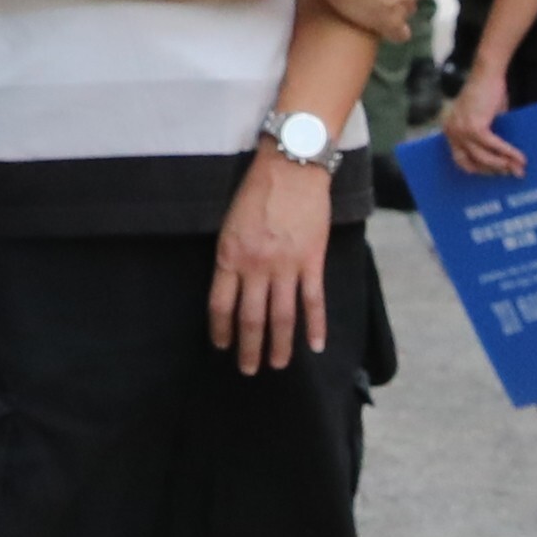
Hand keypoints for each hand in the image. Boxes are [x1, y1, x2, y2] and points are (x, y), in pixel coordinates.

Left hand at [211, 142, 334, 369]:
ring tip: (277, 365)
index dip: (221, 331)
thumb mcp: (230, 224)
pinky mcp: (311, 261)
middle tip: (248, 369)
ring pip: (282, 317)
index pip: (221, 305)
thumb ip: (230, 257)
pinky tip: (315, 345)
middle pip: (251, 319)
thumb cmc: (257, 191)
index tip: (222, 347)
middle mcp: (256, 266)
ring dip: (279, 345)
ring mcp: (286, 266)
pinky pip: (313, 301)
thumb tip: (233, 289)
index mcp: (230, 256)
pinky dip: (315, 326)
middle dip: (249, 348)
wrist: (291, 167)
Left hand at [442, 68, 527, 175]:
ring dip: (503, 164)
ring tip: (518, 169)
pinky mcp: (475, 127)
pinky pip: (494, 146)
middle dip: (492, 171)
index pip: (460, 159)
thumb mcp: (483, 116)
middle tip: (510, 174)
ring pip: (484, 157)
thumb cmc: (487, 90)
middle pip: (471, 162)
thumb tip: (503, 155)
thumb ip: (486, 133)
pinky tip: (520, 158)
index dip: (477, 168)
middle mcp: (452, 131)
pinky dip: (508, 153)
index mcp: (450, 129)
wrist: (487, 72)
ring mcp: (462, 130)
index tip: (493, 173)